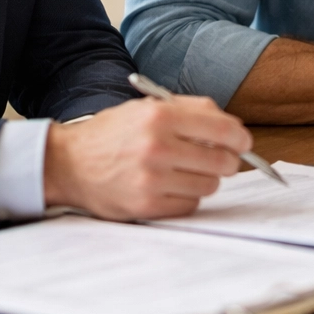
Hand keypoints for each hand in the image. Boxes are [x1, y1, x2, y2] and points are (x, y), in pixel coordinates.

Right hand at [43, 96, 253, 220]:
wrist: (69, 163)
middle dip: (227, 160)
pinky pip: (190, 204)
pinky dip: (187, 196)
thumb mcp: (148, 108)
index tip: (243, 142)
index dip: (241, 138)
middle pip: (223, 161)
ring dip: (205, 179)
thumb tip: (233, 129)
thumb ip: (191, 111)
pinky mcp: (147, 205)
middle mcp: (157, 147)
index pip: (223, 130)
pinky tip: (170, 186)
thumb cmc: (114, 134)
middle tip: (221, 159)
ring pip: (209, 185)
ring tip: (185, 171)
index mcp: (160, 116)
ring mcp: (152, 179)